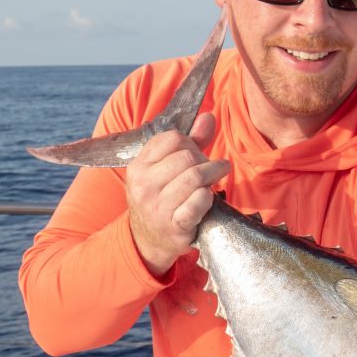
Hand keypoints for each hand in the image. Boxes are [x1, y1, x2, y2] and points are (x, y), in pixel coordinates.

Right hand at [125, 112, 230, 275]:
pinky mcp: (175, 225)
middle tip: (212, 167)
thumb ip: (189, 143)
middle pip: (186, 157)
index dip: (190, 143)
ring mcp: (158, 206)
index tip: (197, 152)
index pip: (171, 138)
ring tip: (218, 175)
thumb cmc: (160, 199)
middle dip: (205, 160)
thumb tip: (208, 116)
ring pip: (195, 177)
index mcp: (138, 166)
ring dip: (213, 175)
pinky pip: (200, 201)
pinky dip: (209, 197)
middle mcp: (144, 185)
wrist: (148, 240)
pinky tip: (209, 198)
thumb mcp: (164, 170)